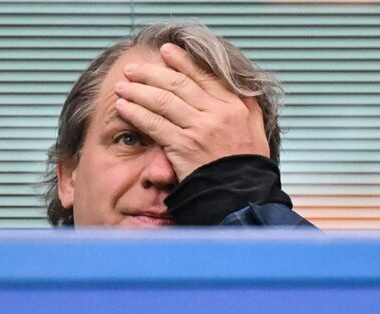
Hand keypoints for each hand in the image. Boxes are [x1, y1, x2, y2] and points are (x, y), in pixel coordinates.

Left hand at [113, 43, 269, 180]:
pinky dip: (136, 113)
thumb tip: (241, 88)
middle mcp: (217, 114)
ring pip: (162, 100)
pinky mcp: (182, 146)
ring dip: (138, 90)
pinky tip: (124, 107)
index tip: (167, 52)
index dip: (183, 61)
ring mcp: (199, 129)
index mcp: (235, 107)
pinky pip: (154, 123)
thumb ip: (248, 107)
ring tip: (123, 86)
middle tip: (134, 68)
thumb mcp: (257, 131)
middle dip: (152, 72)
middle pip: (178, 83)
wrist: (241, 196)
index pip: (205, 76)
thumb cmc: (248, 167)